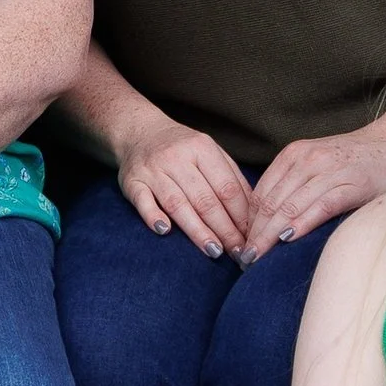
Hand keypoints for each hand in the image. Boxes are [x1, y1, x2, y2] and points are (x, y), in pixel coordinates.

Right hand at [113, 117, 258, 260]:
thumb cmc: (182, 148)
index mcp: (202, 148)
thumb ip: (231, 177)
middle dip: (225, 229)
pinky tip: (165, 232)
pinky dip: (153, 216)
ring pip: (178, 204)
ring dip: (197, 230)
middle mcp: (177, 158)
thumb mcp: (209, 152)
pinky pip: (142, 201)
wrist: (139, 132)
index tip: (252, 237)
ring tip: (214, 251)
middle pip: (205, 199)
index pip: (227, 187)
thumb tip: (254, 212)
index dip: (241, 216)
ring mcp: (153, 170)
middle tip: (238, 253)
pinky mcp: (132, 182)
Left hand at [243, 121, 385, 261]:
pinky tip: (287, 240)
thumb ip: (293, 185)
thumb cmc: (355, 161)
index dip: (246, 222)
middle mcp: (308, 159)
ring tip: (256, 259)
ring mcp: (329, 170)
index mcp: (294, 155)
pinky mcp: (351, 183)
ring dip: (269, 236)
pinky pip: (320, 206)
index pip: (260, 194)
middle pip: (270, 203)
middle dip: (253, 234)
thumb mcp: (317, 165)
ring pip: (289, 207)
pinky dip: (301, 224)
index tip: (239, 245)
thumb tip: (266, 221)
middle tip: (242, 260)